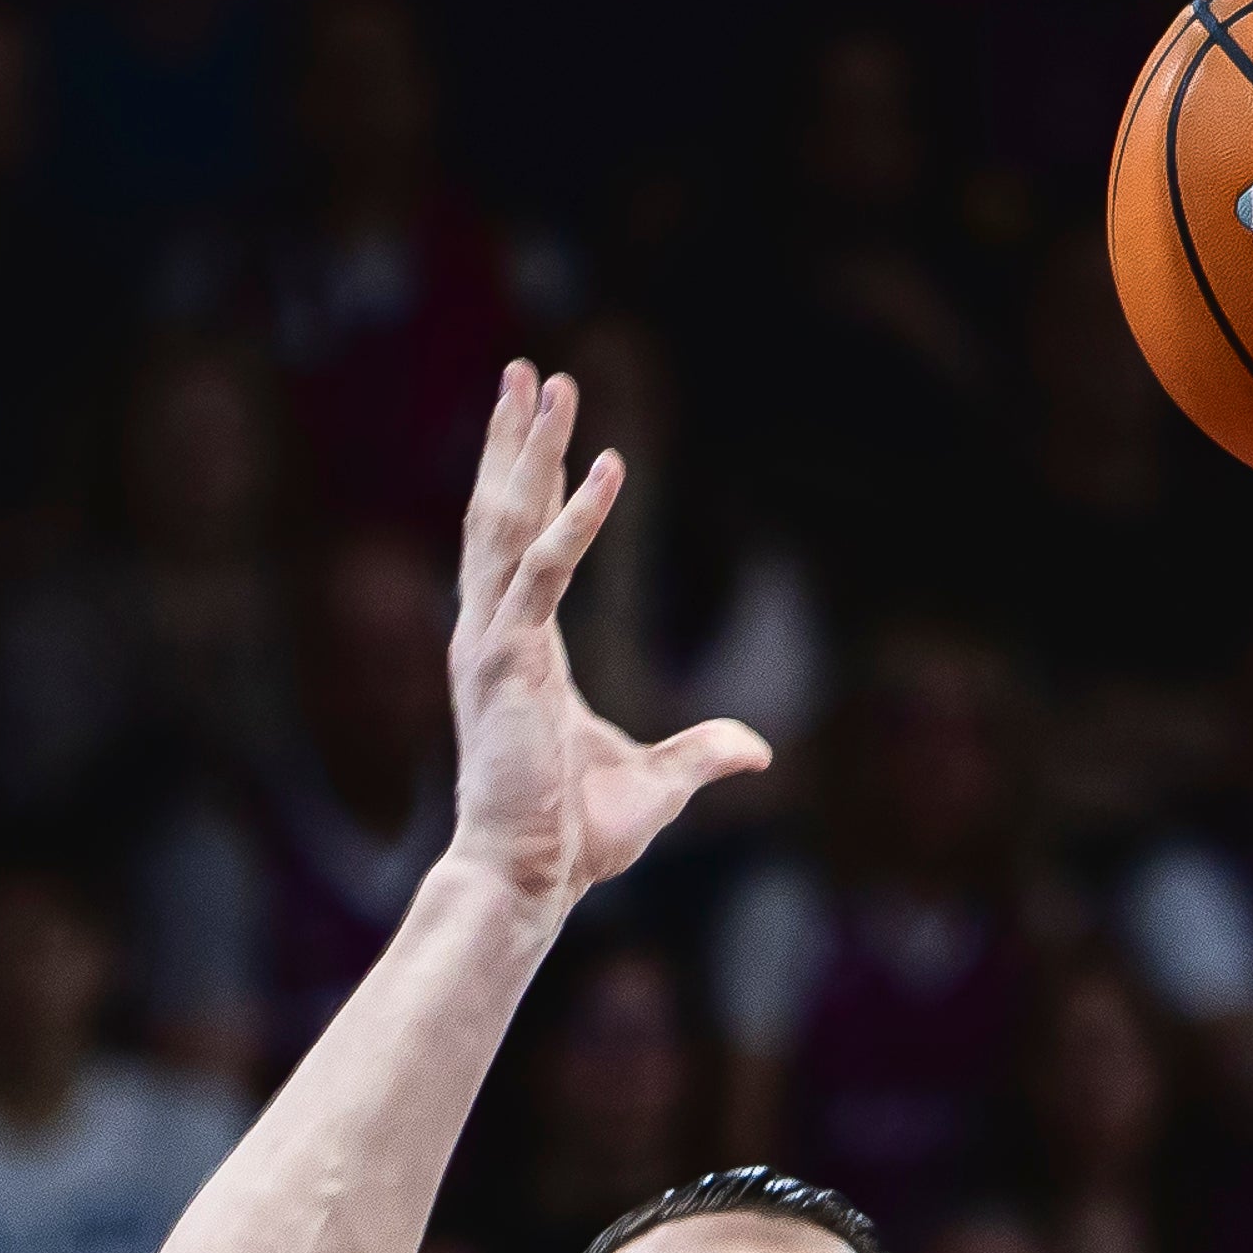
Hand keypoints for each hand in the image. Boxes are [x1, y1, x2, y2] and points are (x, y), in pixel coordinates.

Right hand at [446, 363, 770, 927]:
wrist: (527, 881)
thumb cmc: (572, 840)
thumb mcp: (656, 784)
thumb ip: (702, 755)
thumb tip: (758, 749)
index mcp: (522, 650)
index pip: (524, 544)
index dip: (535, 481)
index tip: (544, 424)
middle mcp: (496, 632)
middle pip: (501, 513)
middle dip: (516, 440)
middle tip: (528, 371)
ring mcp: (494, 641)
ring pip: (506, 521)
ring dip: (528, 449)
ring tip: (544, 382)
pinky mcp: (508, 660)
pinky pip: (545, 571)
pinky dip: (576, 517)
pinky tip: (606, 466)